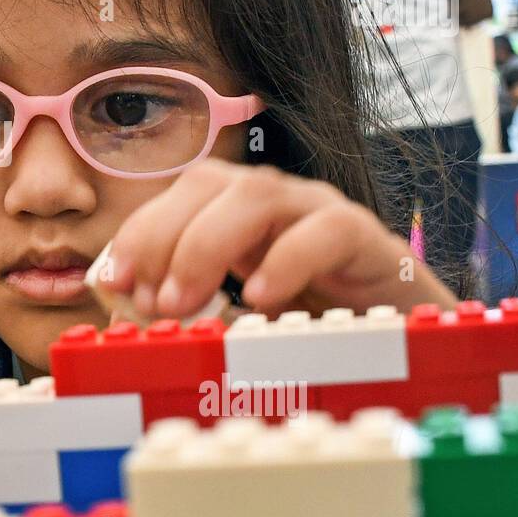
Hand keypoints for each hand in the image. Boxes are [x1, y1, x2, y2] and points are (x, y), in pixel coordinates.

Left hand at [106, 158, 456, 319]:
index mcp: (234, 214)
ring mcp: (319, 211)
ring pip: (258, 194)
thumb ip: (188, 313)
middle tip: (149, 301)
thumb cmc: (310, 323)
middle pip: (209, 183)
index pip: (177, 196)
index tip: (113, 281)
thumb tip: (123, 314)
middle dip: (165, 237)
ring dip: (207, 246)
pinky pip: (326, 229)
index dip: (140, 232)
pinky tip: (259, 301)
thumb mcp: (236, 320)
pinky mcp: (365, 238)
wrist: (405, 333)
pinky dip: (285, 261)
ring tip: (184, 304)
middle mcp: (274, 202)